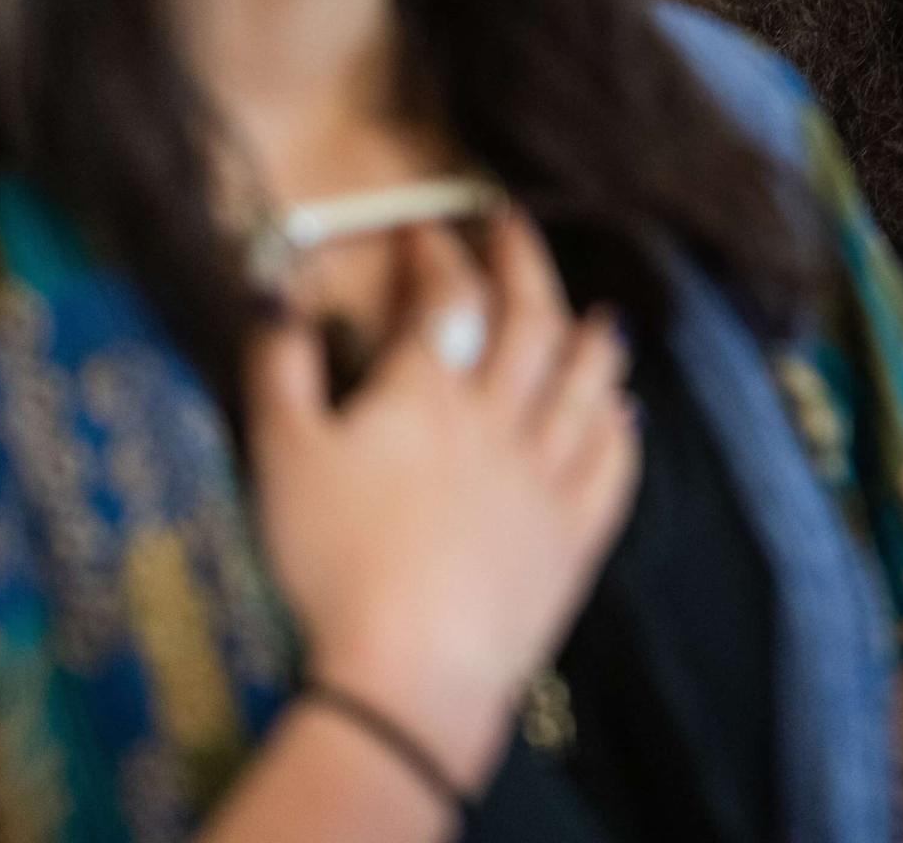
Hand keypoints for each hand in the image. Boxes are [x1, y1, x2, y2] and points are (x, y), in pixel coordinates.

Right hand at [247, 212, 638, 790]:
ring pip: (584, 386)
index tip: (427, 228)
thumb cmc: (334, 565)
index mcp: (427, 395)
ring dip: (592, 342)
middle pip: (528, 320)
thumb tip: (279, 300)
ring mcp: (545, 478)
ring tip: (598, 314)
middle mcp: (498, 420)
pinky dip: (620, 434)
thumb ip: (280, 370)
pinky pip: (612, 470)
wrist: (407, 675)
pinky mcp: (573, 538)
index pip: (444, 297)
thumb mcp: (281, 458)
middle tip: (515, 226)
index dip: (436, 253)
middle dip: (523, 262)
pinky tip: (623, 415)